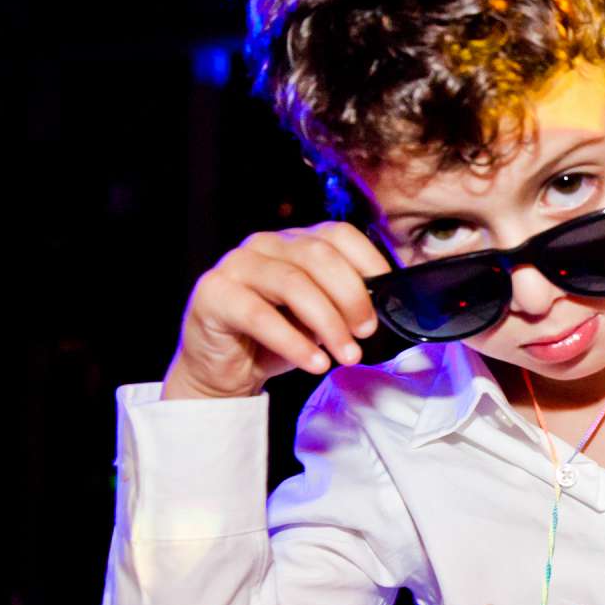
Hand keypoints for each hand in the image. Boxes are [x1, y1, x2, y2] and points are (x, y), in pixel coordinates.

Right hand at [164, 223, 391, 400]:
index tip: (391, 298)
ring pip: (292, 283)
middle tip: (367, 332)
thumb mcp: (318, 320)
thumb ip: (342, 305)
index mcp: (294, 242)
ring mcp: (236, 264)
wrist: (224, 370)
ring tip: (346, 355)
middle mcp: (264, 244)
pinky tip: (315, 363)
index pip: (339, 234)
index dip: (370, 261)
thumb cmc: (275, 339)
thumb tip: (384, 310)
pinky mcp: (213, 293)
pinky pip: (259, 315)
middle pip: (319, 256)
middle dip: (351, 297)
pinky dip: (293, 342)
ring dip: (327, 323)